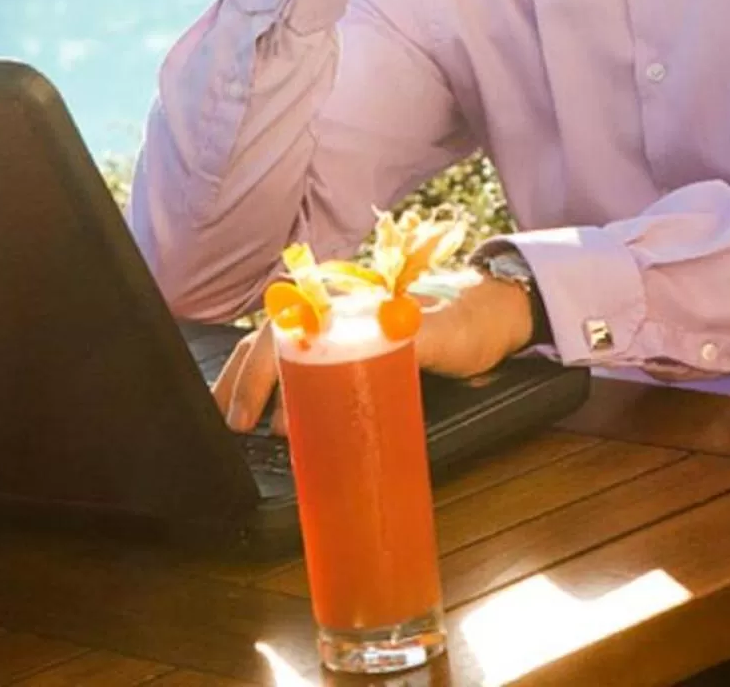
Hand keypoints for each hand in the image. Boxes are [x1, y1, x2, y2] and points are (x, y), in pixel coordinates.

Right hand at [210, 271, 537, 431]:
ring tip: (234, 420)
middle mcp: (336, 311)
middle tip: (236, 426)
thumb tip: (379, 345)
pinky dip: (273, 380)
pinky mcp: (351, 348)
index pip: (289, 330)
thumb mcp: (445, 334)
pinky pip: (300, 359)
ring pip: (277, 346)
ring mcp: (341, 329)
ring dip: (249, 379)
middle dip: (245, 380)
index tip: (270, 421)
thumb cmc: (469, 320)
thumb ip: (414, 339)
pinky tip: (265, 409)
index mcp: (349, 304)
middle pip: (272, 338)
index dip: (268, 373)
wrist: (495, 313)